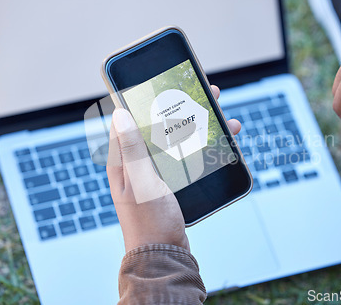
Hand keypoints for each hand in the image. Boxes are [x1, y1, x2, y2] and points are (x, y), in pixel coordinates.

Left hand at [107, 85, 240, 251]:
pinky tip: (217, 142)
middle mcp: (137, 164)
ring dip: (197, 126)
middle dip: (181, 108)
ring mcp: (153, 173)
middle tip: (205, 95)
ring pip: (175, 140)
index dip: (146, 99)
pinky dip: (199, 146)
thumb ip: (132, 149)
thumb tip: (119, 113)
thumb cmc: (149, 222)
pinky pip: (184, 156)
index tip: (164, 82)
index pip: (131, 120)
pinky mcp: (168, 183)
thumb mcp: (141, 183)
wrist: (162, 256)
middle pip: (158, 126)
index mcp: (123, 160)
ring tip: (221, 116)